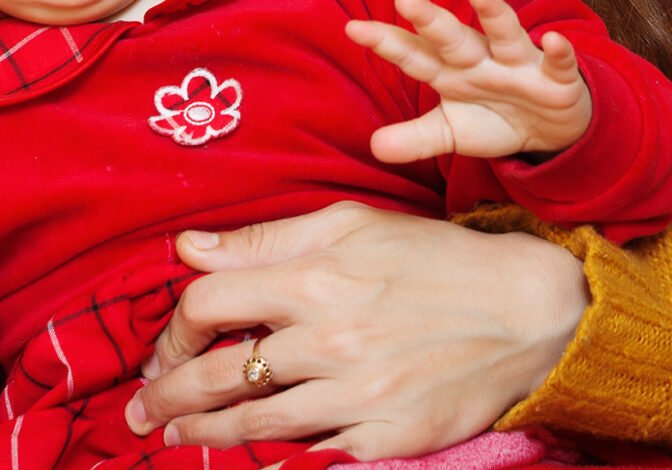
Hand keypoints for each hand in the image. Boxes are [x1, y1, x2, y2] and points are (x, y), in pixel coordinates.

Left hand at [126, 203, 584, 460]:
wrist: (528, 314)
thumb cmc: (438, 261)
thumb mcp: (355, 225)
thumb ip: (267, 239)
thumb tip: (188, 248)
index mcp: (315, 279)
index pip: (207, 302)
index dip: (175, 324)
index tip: (168, 340)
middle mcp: (326, 341)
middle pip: (214, 375)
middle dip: (166, 395)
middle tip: (142, 408)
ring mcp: (353, 397)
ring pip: (251, 423)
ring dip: (201, 433)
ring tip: (174, 437)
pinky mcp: (380, 439)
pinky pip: (308, 454)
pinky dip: (273, 456)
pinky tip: (250, 455)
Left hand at [345, 0, 590, 161]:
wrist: (550, 130)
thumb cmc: (495, 119)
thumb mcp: (451, 133)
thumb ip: (415, 138)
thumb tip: (373, 147)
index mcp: (452, 72)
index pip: (415, 55)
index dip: (387, 43)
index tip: (352, 29)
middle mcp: (482, 61)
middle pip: (453, 38)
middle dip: (431, 20)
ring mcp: (519, 65)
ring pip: (505, 34)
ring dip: (494, 12)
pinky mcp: (556, 78)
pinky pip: (558, 62)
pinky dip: (558, 52)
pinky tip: (552, 41)